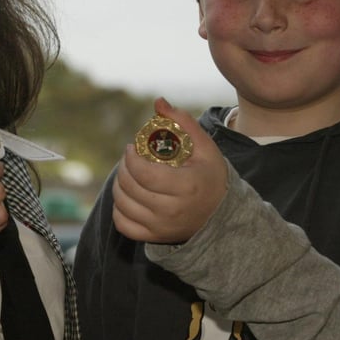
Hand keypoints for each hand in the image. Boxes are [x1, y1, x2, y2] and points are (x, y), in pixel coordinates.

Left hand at [112, 97, 228, 243]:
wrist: (220, 215)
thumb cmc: (210, 176)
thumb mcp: (204, 147)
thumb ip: (182, 122)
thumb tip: (158, 102)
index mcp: (185, 187)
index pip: (143, 173)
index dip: (130, 158)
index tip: (131, 147)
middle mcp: (171, 210)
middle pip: (130, 187)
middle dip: (123, 167)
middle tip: (128, 158)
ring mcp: (161, 227)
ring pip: (123, 204)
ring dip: (118, 185)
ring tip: (126, 173)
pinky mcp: (154, 238)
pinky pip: (123, 224)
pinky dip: (119, 209)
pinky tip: (127, 196)